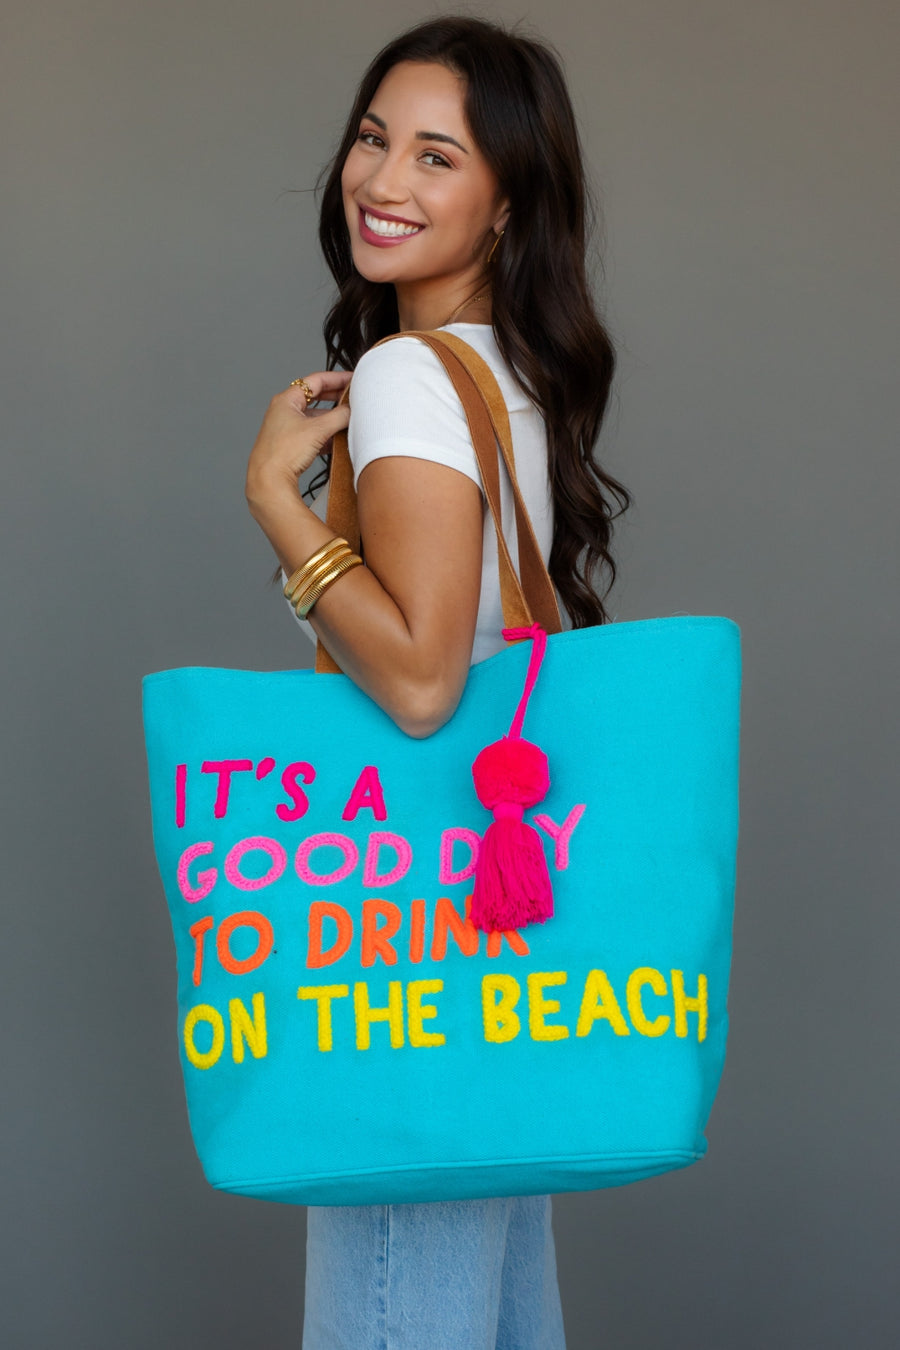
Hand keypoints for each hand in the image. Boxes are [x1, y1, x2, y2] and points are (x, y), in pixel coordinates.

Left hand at [245, 369, 352, 513]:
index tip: (353, 379)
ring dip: (332, 420)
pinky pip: (312, 434)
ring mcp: (286, 428)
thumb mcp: (318, 429)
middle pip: (315, 398)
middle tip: (354, 398)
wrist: (268, 480)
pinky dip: (326, 435)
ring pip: (314, 418)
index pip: (316, 381)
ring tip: (350, 421)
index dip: (337, 378)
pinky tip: (338, 442)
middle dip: (336, 398)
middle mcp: (284, 411)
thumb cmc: (284, 452)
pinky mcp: (289, 445)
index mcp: (287, 400)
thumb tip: (352, 411)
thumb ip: (339, 416)